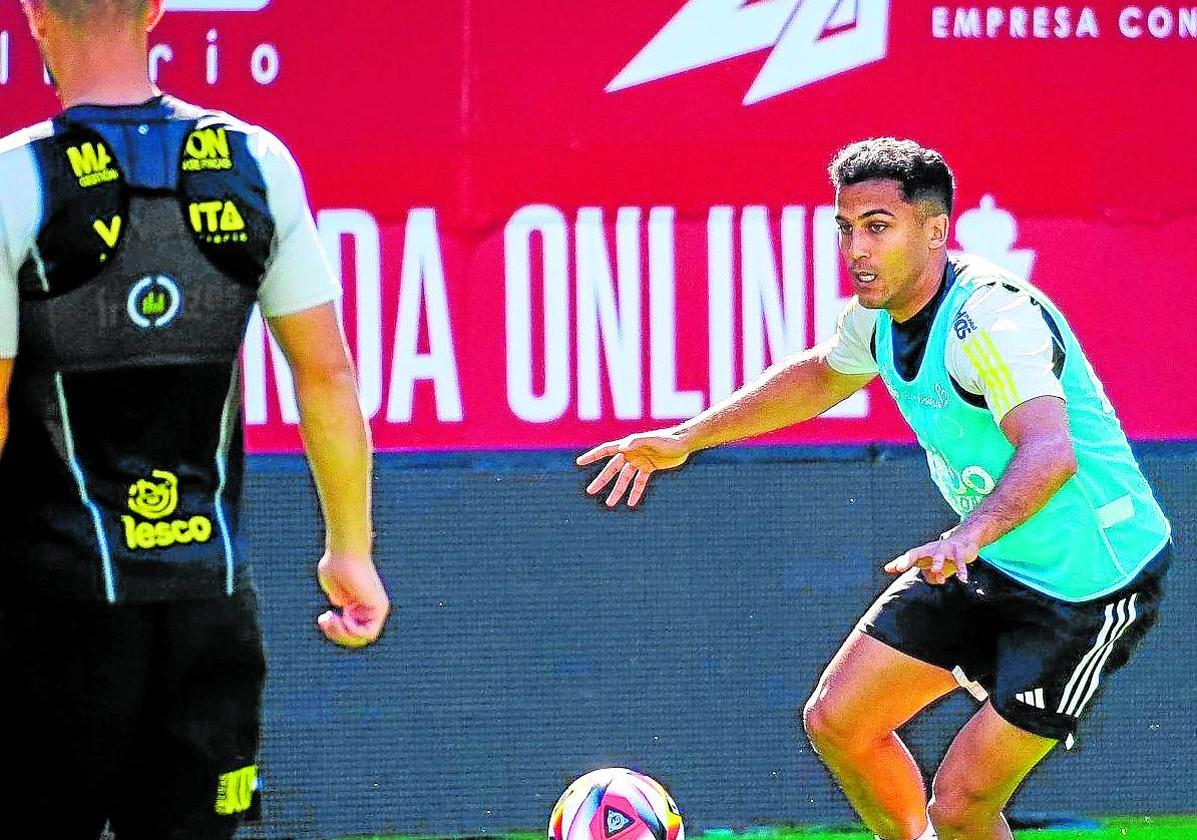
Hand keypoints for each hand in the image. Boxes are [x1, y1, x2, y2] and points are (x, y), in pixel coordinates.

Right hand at [316, 550, 389, 647]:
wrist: (344, 552)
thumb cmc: (336, 564)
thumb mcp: (333, 586)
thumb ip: (338, 598)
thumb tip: (343, 605)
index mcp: (356, 605)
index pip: (348, 633)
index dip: (334, 632)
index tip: (323, 618)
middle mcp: (368, 608)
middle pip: (354, 639)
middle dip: (336, 635)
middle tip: (324, 619)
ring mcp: (375, 609)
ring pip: (360, 638)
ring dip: (342, 634)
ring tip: (330, 618)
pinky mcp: (379, 607)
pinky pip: (369, 633)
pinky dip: (353, 630)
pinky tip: (344, 617)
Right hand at [575, 430, 691, 507]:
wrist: (683, 442)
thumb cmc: (668, 439)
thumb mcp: (652, 440)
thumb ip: (636, 442)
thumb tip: (622, 447)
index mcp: (628, 445)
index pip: (606, 450)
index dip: (593, 456)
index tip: (579, 462)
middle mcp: (631, 453)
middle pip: (612, 469)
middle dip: (602, 480)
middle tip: (590, 491)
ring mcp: (640, 461)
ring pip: (625, 479)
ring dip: (618, 491)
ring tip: (610, 504)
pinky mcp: (649, 467)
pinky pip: (639, 482)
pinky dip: (636, 492)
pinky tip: (631, 503)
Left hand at [884, 528, 980, 583]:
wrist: (964, 540)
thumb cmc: (943, 556)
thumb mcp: (934, 566)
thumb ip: (929, 575)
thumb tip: (932, 578)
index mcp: (923, 552)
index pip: (908, 556)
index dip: (899, 562)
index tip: (889, 569)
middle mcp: (932, 549)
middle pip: (918, 553)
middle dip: (908, 559)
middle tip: (901, 568)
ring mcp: (945, 549)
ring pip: (939, 555)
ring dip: (937, 562)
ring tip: (935, 570)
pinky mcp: (960, 551)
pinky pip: (960, 561)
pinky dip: (961, 570)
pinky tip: (962, 579)